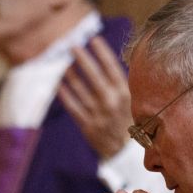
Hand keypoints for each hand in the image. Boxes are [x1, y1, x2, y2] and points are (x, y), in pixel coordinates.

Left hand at [58, 36, 130, 158]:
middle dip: (82, 58)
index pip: (112, 68)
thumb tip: (108, 60)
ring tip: (65, 65)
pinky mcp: (87, 125)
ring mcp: (98, 114)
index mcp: (125, 94)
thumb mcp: (133, 101)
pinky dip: (65, 94)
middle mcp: (111, 102)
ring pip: (80, 89)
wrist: (125, 152)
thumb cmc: (129, 121)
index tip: (94, 39)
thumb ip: (120, 84)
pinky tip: (59, 85)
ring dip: (71, 75)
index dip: (102, 52)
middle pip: (93, 75)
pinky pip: (72, 106)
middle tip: (73, 46)